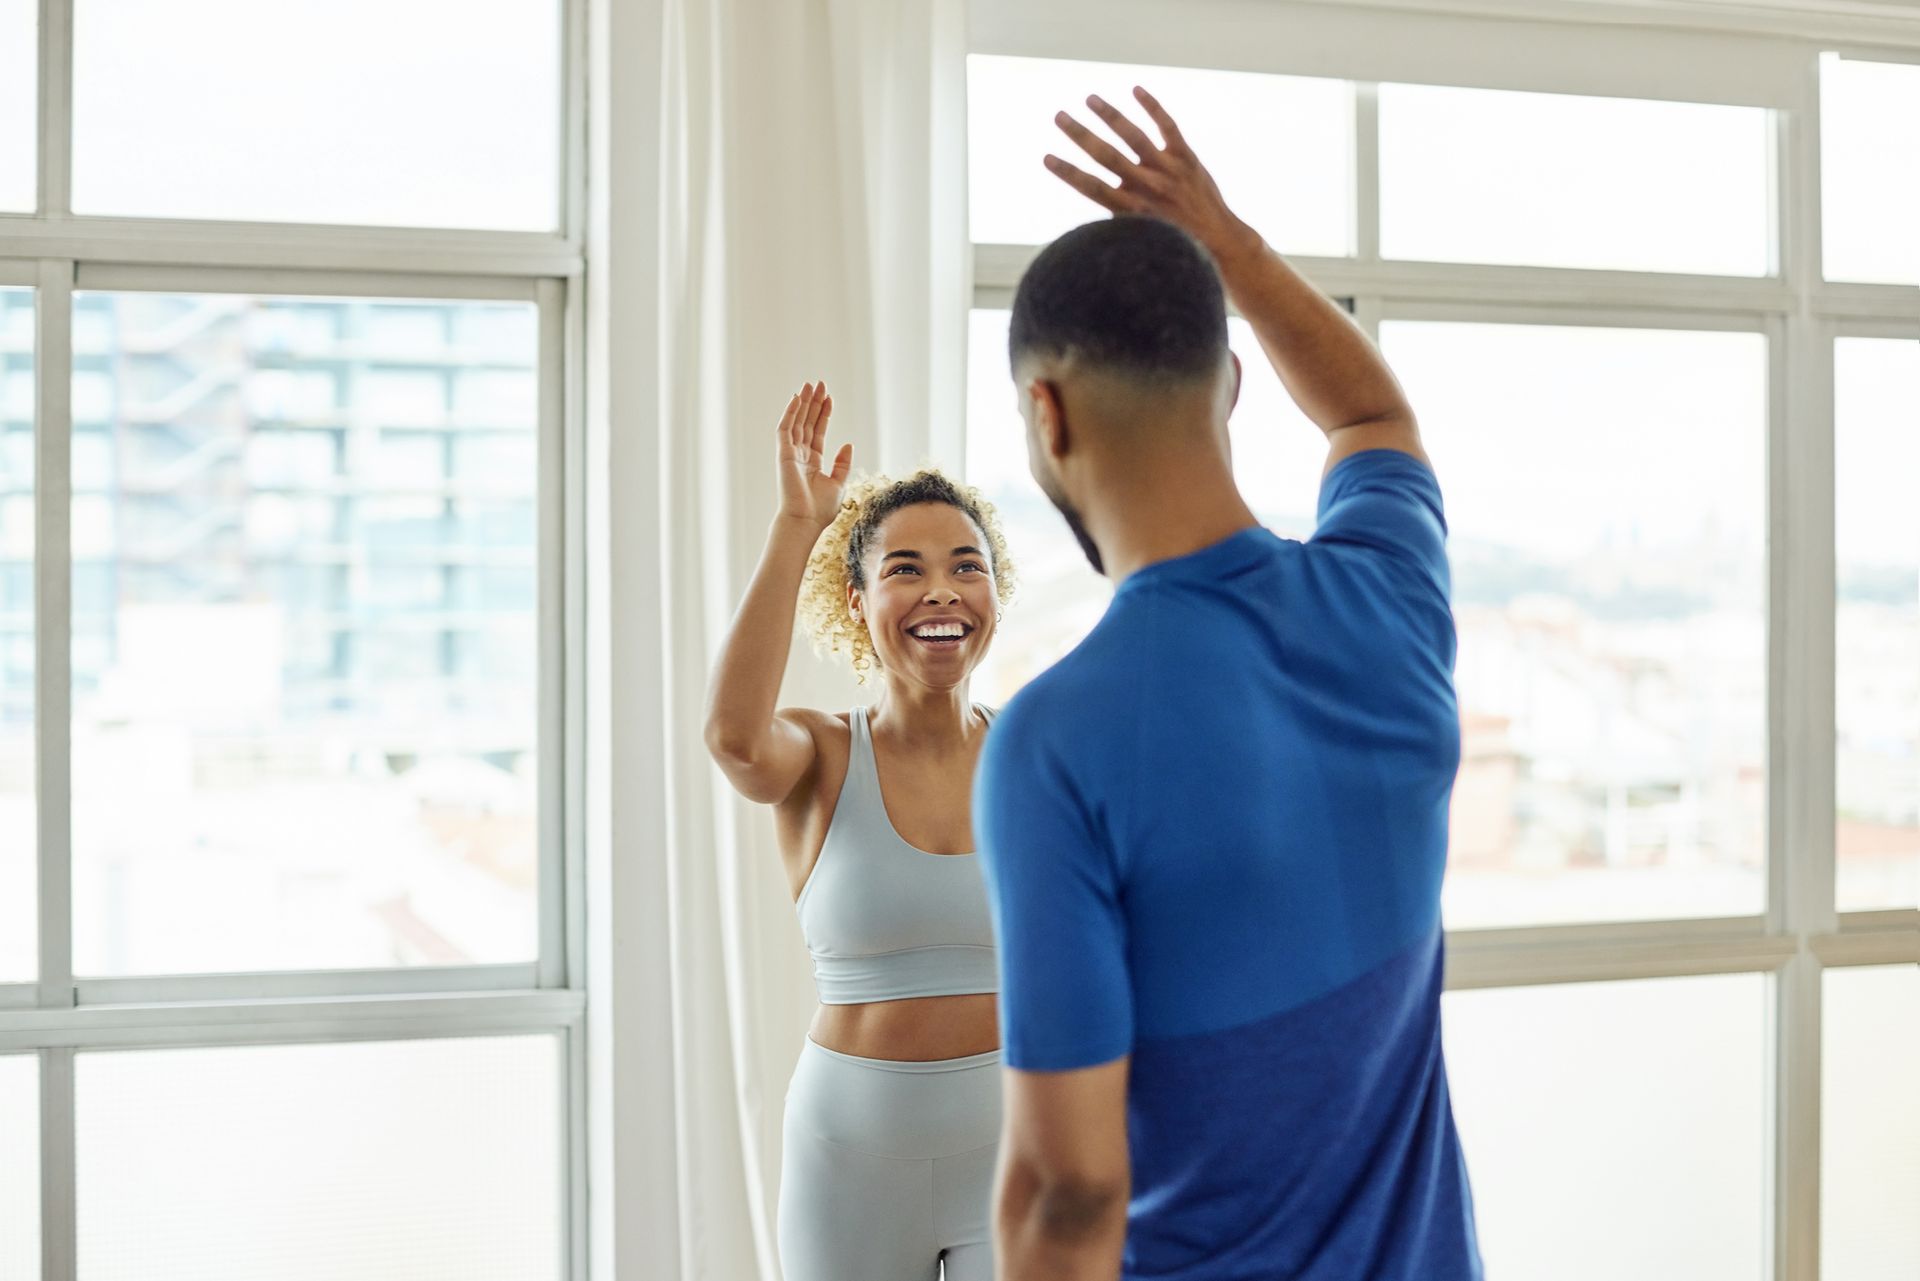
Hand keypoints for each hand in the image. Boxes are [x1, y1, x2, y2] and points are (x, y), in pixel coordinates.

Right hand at [776, 381, 853, 529]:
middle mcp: (800, 456)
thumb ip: (842, 463)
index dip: (823, 414)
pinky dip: (790, 413)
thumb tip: (848, 443)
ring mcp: (790, 454)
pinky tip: (797, 399)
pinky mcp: (783, 454)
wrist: (805, 520)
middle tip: (819, 384)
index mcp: (812, 463)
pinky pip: (785, 429)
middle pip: (806, 423)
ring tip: (810, 385)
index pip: (817, 432)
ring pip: (796, 422)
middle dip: (813, 404)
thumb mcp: (838, 483)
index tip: (829, 398)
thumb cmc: (820, 509)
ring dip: (803, 403)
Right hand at [1045, 86, 1259, 263]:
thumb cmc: (1174, 243)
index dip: (1068, 173)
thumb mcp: (1140, 238)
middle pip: (1107, 156)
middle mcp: (1148, 187)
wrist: (1218, 240)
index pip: (1092, 188)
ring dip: (1110, 115)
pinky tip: (1135, 90)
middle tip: (1059, 116)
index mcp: (1132, 211)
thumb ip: (1117, 220)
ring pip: (1134, 136)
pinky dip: (1152, 107)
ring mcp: (1168, 170)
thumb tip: (1092, 206)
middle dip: (1080, 135)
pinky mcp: (1186, 158)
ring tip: (1090, 98)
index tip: (1047, 157)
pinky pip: (1168, 127)